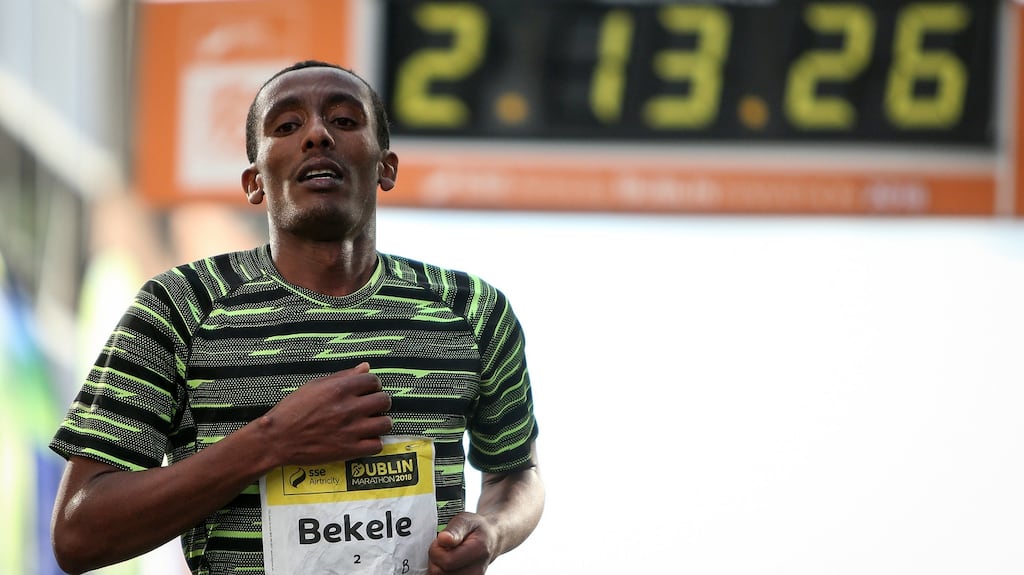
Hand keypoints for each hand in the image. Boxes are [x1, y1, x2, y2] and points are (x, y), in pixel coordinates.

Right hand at [260, 362, 391, 464]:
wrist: (277, 439)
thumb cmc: (293, 410)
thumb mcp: (315, 386)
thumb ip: (343, 376)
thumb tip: (366, 367)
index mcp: (339, 389)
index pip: (374, 381)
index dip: (373, 385)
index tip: (368, 390)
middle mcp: (348, 408)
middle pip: (384, 401)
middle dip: (380, 402)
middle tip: (371, 407)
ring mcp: (350, 430)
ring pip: (385, 423)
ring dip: (381, 422)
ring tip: (371, 423)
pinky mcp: (349, 450)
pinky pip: (377, 445)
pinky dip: (374, 442)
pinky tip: (365, 439)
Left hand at [428, 512, 496, 574]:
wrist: (491, 538)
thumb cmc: (477, 528)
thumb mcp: (465, 520)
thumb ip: (454, 529)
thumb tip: (443, 539)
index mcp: (479, 550)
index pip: (447, 561)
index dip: (437, 550)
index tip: (440, 541)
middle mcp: (477, 570)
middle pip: (441, 573)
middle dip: (436, 559)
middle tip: (444, 547)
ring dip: (438, 566)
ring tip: (447, 554)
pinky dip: (443, 571)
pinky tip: (449, 562)